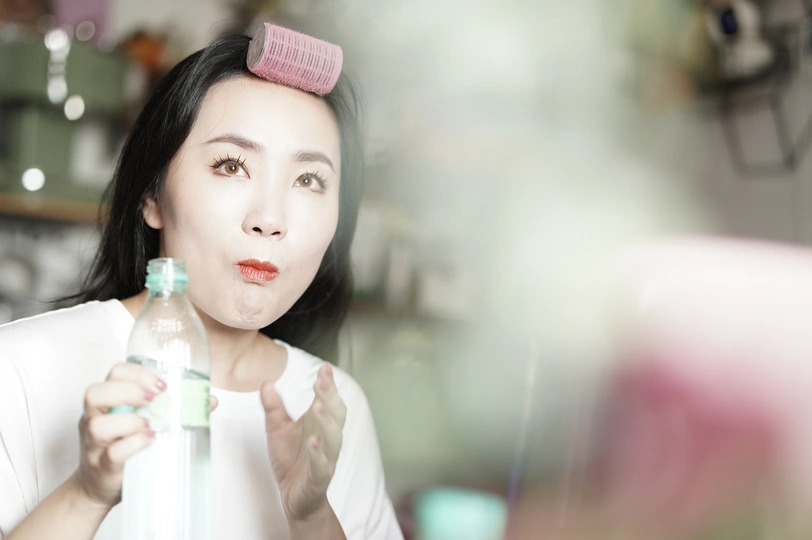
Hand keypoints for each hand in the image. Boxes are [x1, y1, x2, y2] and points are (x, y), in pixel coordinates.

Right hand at [75, 363, 219, 507]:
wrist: (99, 488)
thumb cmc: (125, 449)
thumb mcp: (147, 424)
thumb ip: (175, 410)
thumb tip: (211, 400)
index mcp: (108, 402)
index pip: (115, 373)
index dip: (138, 373)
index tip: (162, 385)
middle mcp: (94, 419)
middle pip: (95, 393)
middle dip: (128, 391)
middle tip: (154, 400)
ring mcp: (94, 444)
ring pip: (98, 425)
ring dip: (129, 421)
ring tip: (151, 424)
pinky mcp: (102, 467)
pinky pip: (113, 453)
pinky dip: (134, 444)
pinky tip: (150, 441)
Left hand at [261, 363, 346, 521]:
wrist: (294, 498)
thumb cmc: (291, 461)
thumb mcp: (277, 429)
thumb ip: (274, 407)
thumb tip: (266, 383)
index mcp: (319, 424)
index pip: (329, 400)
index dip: (328, 384)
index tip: (324, 367)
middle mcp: (327, 438)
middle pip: (336, 414)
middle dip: (330, 396)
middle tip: (321, 381)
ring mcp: (326, 458)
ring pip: (334, 438)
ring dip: (327, 421)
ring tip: (317, 405)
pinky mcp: (319, 478)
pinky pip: (322, 465)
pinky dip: (319, 454)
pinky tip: (313, 441)